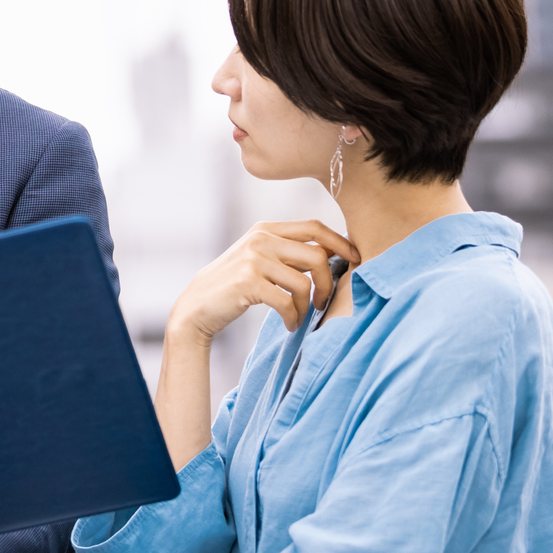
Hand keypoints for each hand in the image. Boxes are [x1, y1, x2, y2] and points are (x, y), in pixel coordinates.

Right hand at [167, 220, 359, 342]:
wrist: (196, 307)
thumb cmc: (233, 286)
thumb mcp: (259, 259)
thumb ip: (289, 253)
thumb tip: (333, 253)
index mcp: (265, 229)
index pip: (314, 227)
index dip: (340, 243)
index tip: (355, 260)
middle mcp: (260, 239)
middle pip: (317, 255)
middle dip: (328, 284)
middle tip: (323, 303)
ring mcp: (253, 259)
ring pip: (305, 282)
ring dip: (308, 306)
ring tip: (300, 317)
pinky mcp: (248, 283)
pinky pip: (288, 302)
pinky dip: (293, 317)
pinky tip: (289, 324)